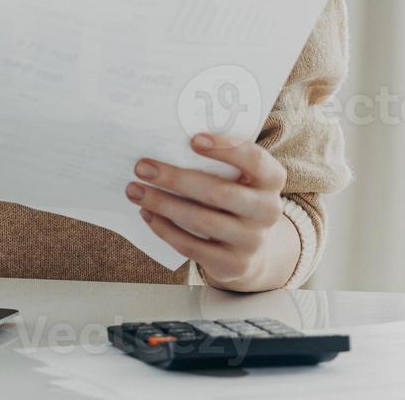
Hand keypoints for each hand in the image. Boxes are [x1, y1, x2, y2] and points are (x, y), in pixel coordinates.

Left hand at [125, 132, 298, 291]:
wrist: (252, 249)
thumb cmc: (234, 197)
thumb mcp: (237, 177)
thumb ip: (215, 160)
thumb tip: (166, 142)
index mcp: (270, 180)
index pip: (255, 160)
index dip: (227, 148)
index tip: (192, 139)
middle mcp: (268, 210)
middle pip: (219, 193)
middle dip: (175, 179)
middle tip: (141, 167)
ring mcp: (252, 241)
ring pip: (201, 220)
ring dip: (162, 203)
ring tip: (134, 190)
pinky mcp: (233, 264)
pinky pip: (192, 246)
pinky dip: (164, 228)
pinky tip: (147, 213)